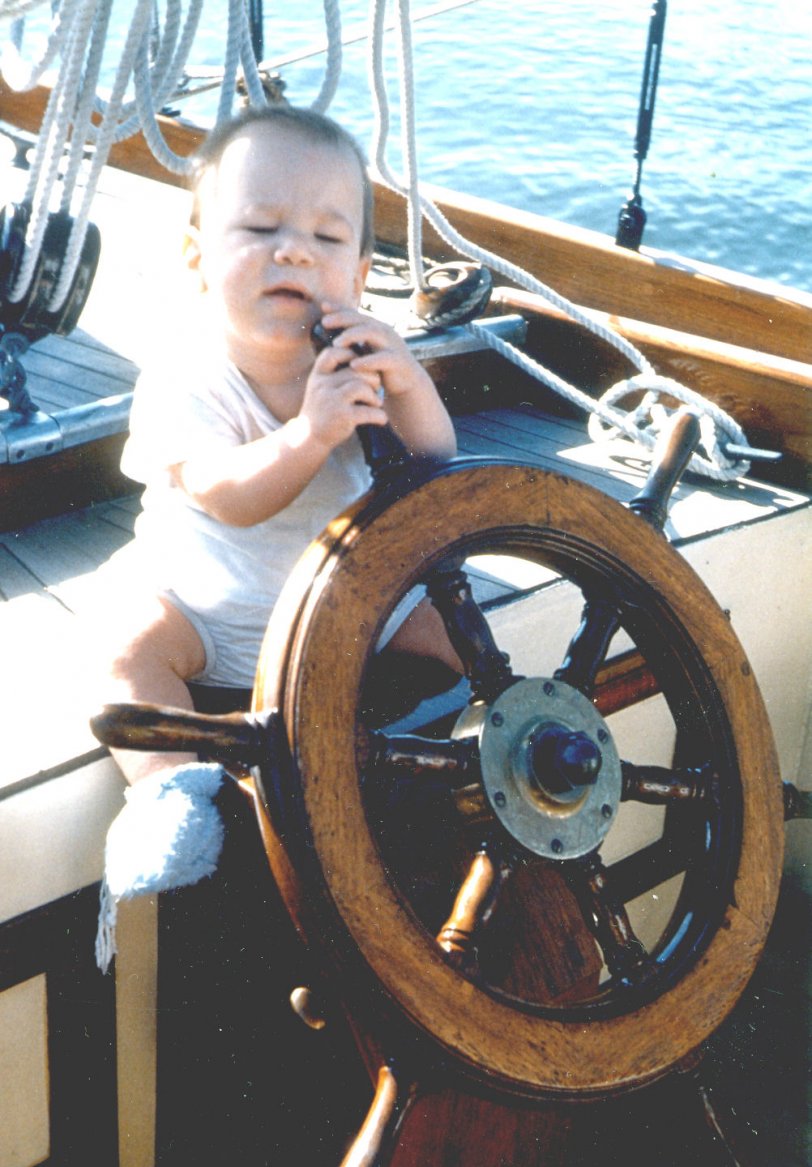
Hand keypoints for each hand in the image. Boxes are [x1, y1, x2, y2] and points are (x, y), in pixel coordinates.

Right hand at [300, 334, 386, 450]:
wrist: (307, 438)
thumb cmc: (321, 410)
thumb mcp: (320, 387)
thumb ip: (334, 373)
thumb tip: (361, 357)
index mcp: (318, 375)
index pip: (333, 353)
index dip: (351, 355)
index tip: (360, 367)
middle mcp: (323, 385)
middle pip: (355, 370)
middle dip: (371, 378)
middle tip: (375, 388)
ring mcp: (332, 401)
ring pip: (362, 386)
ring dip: (375, 395)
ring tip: (376, 403)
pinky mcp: (343, 417)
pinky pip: (368, 411)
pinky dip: (379, 415)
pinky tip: (381, 418)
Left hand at [318, 304, 434, 400]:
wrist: (407, 383)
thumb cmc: (381, 366)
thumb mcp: (366, 350)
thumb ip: (353, 342)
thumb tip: (329, 337)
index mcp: (375, 328)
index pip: (356, 315)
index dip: (340, 309)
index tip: (323, 306)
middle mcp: (384, 332)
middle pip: (362, 320)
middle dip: (343, 319)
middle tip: (324, 321)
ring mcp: (392, 345)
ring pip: (372, 333)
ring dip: (352, 336)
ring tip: (336, 343)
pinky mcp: (397, 361)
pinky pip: (382, 358)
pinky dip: (368, 361)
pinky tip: (353, 365)